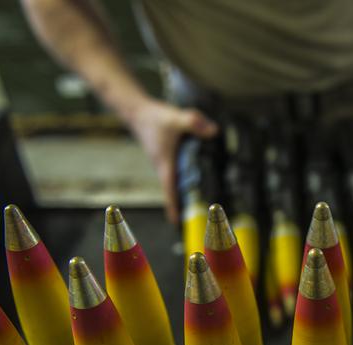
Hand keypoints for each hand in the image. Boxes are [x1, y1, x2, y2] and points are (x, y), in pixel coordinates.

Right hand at [126, 99, 217, 223]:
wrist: (138, 112)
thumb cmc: (154, 118)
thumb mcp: (175, 118)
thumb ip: (193, 123)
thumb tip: (214, 132)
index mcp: (165, 166)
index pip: (169, 192)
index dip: (174, 208)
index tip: (178, 224)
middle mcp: (164, 169)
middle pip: (175, 193)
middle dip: (186, 206)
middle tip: (202, 217)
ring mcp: (165, 164)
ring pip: (177, 184)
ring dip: (187, 194)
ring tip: (205, 203)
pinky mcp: (167, 158)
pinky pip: (178, 174)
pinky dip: (188, 180)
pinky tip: (201, 178)